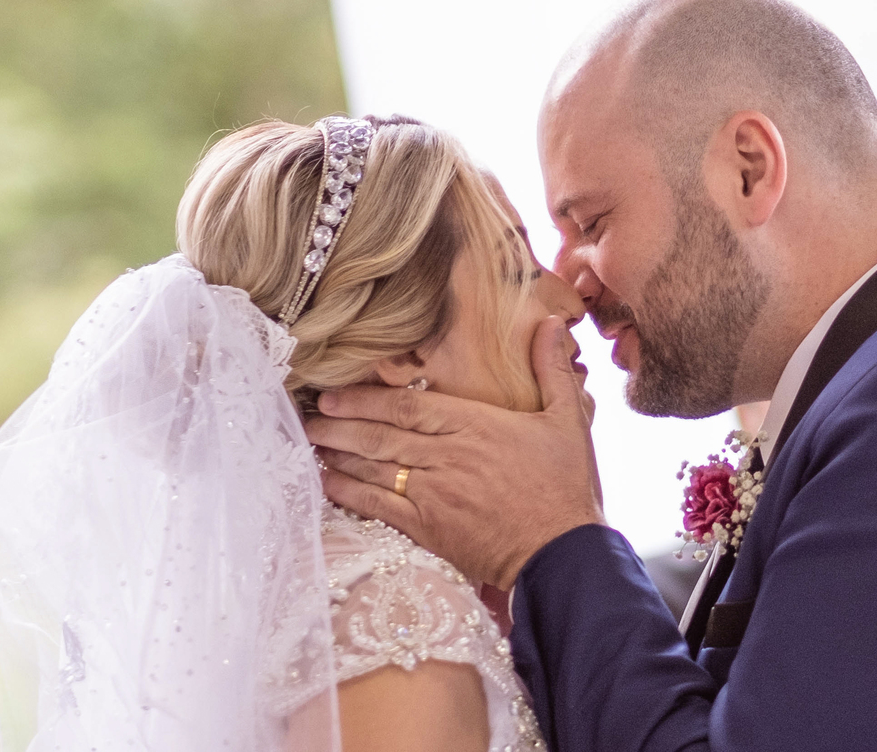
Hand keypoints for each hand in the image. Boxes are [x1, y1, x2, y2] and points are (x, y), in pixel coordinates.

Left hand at [305, 316, 604, 589]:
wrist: (561, 554)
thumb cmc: (566, 487)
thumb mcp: (568, 421)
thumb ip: (552, 369)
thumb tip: (552, 323)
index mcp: (477, 425)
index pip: (408, 405)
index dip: (366, 398)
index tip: (335, 392)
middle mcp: (448, 456)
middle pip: (381, 434)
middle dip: (340, 423)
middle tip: (308, 413)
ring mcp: (434, 494)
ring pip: (374, 467)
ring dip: (338, 453)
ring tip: (309, 441)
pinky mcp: (429, 528)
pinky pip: (378, 506)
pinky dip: (349, 493)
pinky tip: (327, 482)